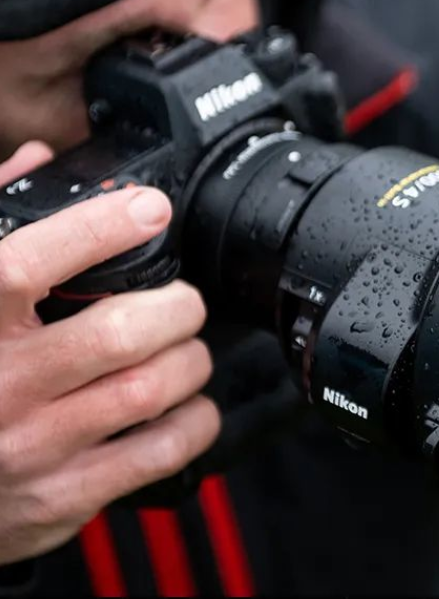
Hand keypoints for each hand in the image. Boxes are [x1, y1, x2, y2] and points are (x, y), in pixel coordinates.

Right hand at [0, 142, 219, 563]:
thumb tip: (38, 161)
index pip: (24, 266)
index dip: (97, 228)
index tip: (147, 209)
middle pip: (116, 333)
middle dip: (175, 306)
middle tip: (182, 301)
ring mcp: (28, 448)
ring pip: (148, 390)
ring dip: (190, 360)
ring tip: (186, 349)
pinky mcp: (60, 497)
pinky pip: (159, 452)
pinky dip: (194, 421)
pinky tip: (186, 406)